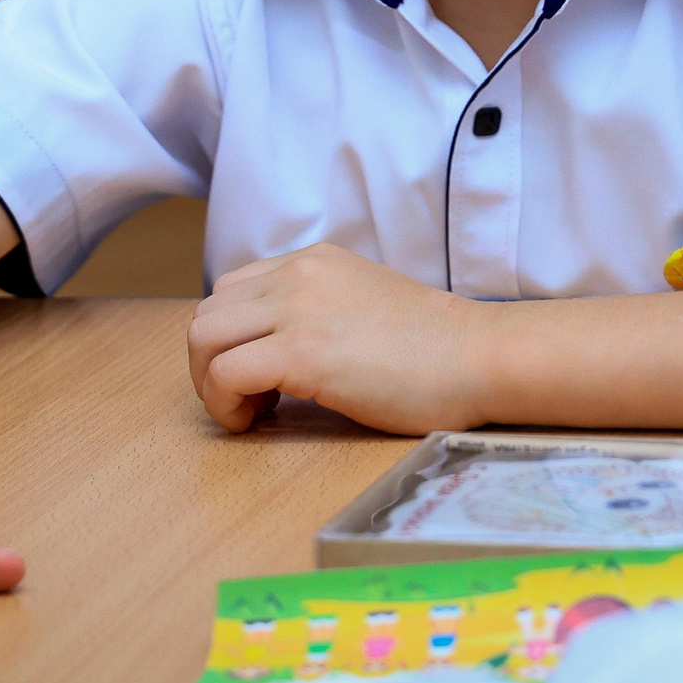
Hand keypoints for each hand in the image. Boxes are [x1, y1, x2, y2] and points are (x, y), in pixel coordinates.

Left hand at [188, 245, 494, 434]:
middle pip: (208, 315)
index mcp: (314, 261)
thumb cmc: (436, 348)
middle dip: (210, 365)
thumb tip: (278, 348)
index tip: (258, 378)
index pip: (231, 291)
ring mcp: (298, 310)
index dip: (231, 340)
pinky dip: (224, 405)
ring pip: (203, 339)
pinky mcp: (302, 352)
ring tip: (251, 413)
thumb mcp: (364, 303)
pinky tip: (258, 421)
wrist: (479, 357)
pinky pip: (224, 375)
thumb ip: (320, 310)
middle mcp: (299, 275)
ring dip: (211, 385)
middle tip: (248, 402)